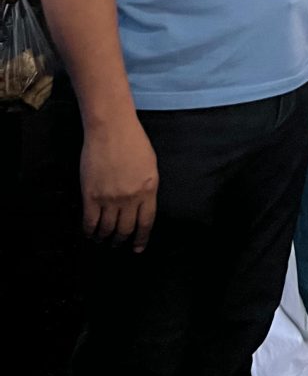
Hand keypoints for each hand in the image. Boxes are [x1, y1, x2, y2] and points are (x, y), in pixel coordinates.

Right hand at [81, 116, 157, 251]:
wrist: (111, 128)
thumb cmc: (133, 141)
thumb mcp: (150, 165)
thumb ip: (147, 187)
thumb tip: (141, 206)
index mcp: (149, 189)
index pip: (146, 222)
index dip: (141, 238)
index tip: (137, 247)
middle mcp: (130, 198)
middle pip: (126, 229)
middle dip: (122, 240)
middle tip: (118, 243)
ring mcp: (110, 198)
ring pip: (107, 229)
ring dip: (105, 238)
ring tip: (103, 239)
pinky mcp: (91, 196)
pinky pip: (90, 223)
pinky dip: (90, 232)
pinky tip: (90, 233)